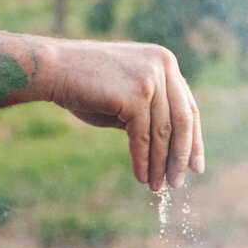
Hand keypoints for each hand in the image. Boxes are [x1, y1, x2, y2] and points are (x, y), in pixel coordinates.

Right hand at [44, 40, 204, 191]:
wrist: (53, 69)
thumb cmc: (85, 85)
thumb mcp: (127, 95)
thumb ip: (150, 112)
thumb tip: (172, 149)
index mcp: (165, 61)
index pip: (188, 107)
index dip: (193, 140)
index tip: (195, 165)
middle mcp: (164, 65)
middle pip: (182, 121)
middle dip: (181, 155)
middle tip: (178, 182)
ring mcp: (151, 78)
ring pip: (163, 132)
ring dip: (161, 164)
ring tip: (158, 186)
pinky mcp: (136, 94)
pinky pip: (143, 136)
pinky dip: (144, 160)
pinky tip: (142, 177)